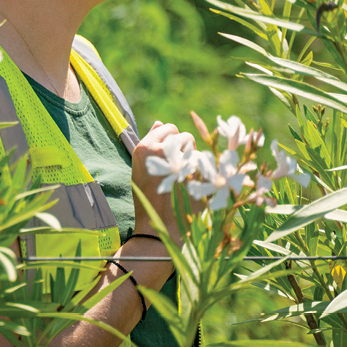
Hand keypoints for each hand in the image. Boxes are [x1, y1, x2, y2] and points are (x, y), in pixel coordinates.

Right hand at [130, 121, 195, 244]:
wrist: (161, 224)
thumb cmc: (148, 196)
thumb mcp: (140, 168)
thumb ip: (151, 144)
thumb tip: (159, 123)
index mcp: (145, 148)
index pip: (168, 128)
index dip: (171, 140)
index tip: (170, 155)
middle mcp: (162, 152)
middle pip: (184, 137)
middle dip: (185, 149)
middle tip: (178, 168)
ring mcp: (182, 162)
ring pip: (197, 149)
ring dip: (195, 159)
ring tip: (185, 176)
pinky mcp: (198, 175)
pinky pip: (206, 165)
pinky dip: (204, 173)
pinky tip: (194, 185)